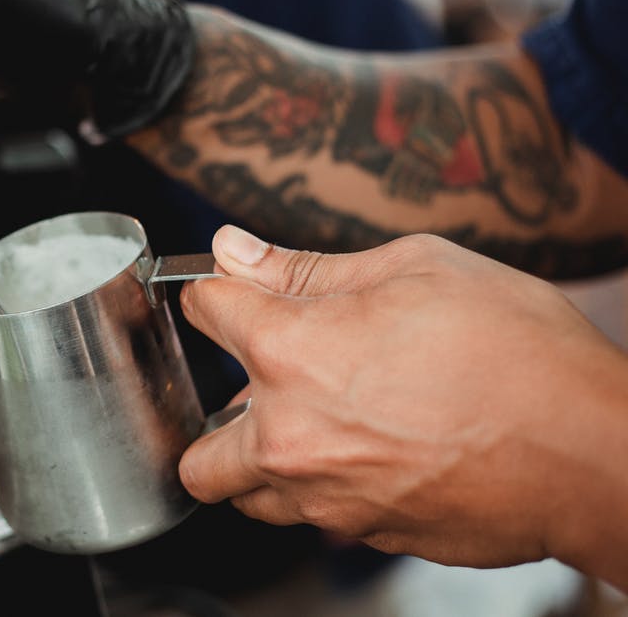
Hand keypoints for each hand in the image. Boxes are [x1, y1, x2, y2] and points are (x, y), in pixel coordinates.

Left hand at [178, 226, 627, 578]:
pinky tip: (373, 453)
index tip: (228, 294)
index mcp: (290, 352)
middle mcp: (289, 435)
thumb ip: (305, 268)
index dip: (216, 291)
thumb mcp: (414, 269)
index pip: (206, 309)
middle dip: (216, 420)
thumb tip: (235, 250)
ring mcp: (324, 497)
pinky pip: (312, 517)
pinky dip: (323, 490)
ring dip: (262, 464)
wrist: (591, 450)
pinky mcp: (362, 535)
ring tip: (319, 427)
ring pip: (248, 495)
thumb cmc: (517, 351)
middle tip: (260, 392)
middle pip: (196, 452)